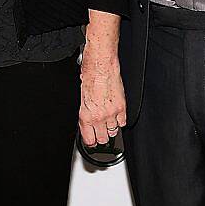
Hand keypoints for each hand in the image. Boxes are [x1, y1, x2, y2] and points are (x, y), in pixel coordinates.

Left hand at [79, 10, 126, 146]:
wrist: (101, 64)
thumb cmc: (89, 75)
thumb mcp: (81, 96)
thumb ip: (85, 111)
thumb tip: (88, 120)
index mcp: (85, 114)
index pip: (89, 139)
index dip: (90, 141)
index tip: (92, 140)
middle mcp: (99, 116)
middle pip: (103, 139)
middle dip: (101, 136)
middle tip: (100, 131)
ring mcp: (112, 113)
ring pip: (114, 132)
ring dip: (111, 128)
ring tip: (108, 122)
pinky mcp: (122, 107)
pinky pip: (123, 122)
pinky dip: (120, 120)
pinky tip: (116, 115)